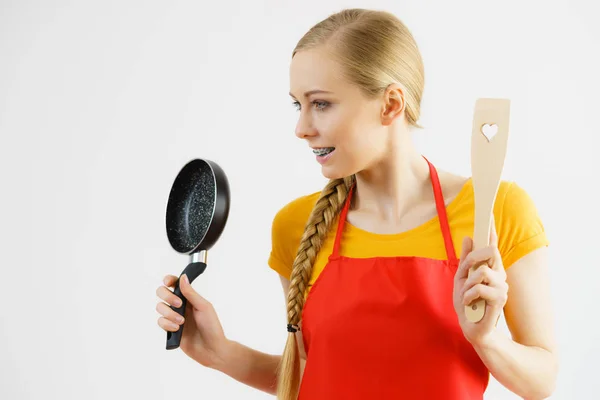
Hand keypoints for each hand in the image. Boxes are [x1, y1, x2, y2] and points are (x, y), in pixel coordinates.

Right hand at [156, 274, 228, 367]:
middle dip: (167, 296)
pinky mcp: (170, 329)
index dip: (169, 280)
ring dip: (169, 313)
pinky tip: (177, 329)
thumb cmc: (212, 327)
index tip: (168, 282)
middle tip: (179, 304)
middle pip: (162, 293)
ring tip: (182, 321)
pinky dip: (167, 324)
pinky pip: (160, 322)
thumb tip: (182, 277)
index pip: (175, 284)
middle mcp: (180, 306)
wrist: (211, 349)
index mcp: (189, 298)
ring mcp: (174, 317)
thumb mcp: (203, 307)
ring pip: (160, 307)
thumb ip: (191, 293)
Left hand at [453, 222, 508, 346]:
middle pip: (490, 252)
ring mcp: (502, 287)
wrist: (472, 328)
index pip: (492, 245)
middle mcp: (500, 275)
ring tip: (468, 296)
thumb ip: (466, 260)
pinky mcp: (500, 299)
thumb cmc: (467, 304)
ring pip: (482, 271)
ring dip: (468, 284)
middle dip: (473, 260)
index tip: (489, 213)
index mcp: (491, 269)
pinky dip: (468, 296)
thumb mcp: (461, 278)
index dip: (491, 230)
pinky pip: (479, 288)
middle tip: (465, 275)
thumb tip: (468, 238)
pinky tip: (470, 304)